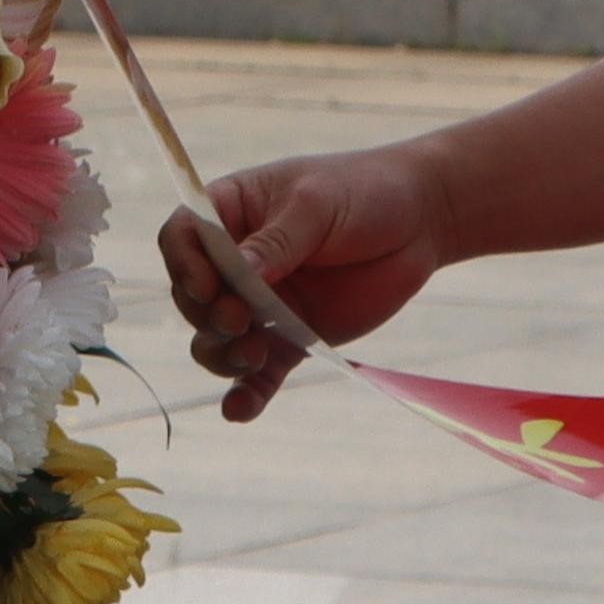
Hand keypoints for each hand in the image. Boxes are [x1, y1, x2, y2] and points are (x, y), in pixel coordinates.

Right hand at [158, 145, 450, 423]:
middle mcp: (237, 262)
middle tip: (242, 320)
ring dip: (222, 354)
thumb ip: (278, 241)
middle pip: (192, 297)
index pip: (183, 238)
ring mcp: (263, 304)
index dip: (183, 265)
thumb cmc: (363, 191)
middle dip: (207, 314)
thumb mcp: (317, 204)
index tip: (207, 286)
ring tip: (254, 353)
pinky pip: (260, 375)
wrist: (419, 221)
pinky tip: (239, 411)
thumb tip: (242, 275)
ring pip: (217, 340)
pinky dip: (247, 395)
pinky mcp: (292, 339)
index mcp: (232, 212)